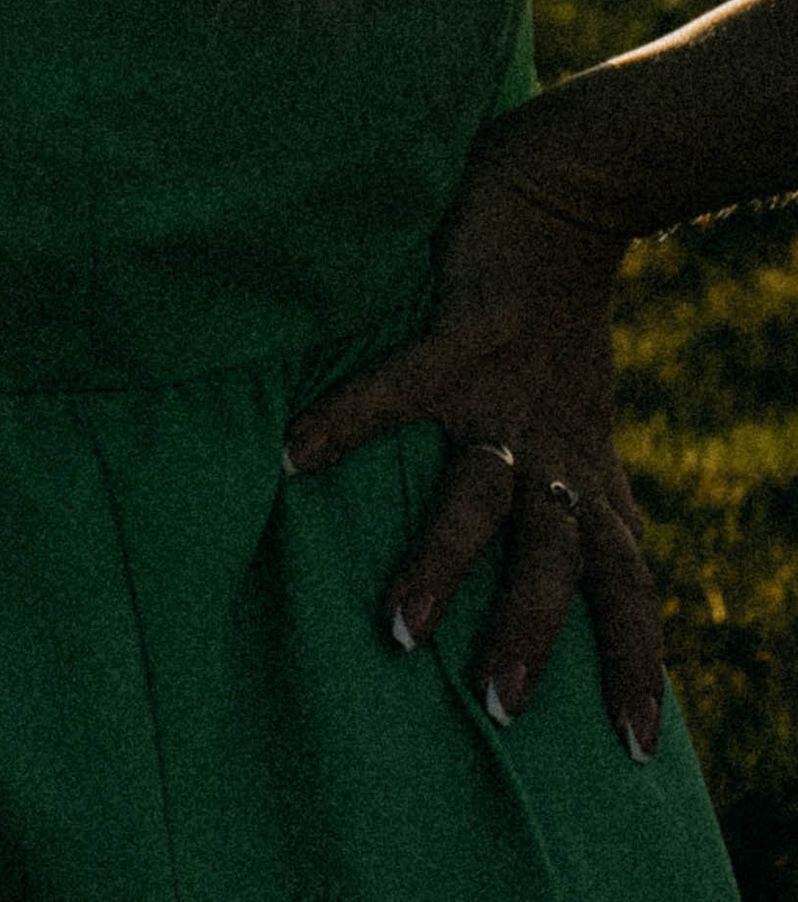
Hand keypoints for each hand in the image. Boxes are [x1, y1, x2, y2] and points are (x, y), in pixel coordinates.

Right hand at [281, 103, 663, 759]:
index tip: (637, 748)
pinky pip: (403, 383)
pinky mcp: (466, 323)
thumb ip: (570, 476)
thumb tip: (572, 556)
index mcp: (582, 461)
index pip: (625, 577)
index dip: (636, 656)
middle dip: (532, 631)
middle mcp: (552, 436)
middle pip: (558, 554)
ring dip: (446, 561)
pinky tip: (296, 451)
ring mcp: (508, 383)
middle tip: (500, 706)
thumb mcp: (579, 406)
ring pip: (485, 491)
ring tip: (402, 629)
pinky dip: (350, 419)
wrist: (570, 185)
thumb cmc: (560, 306)